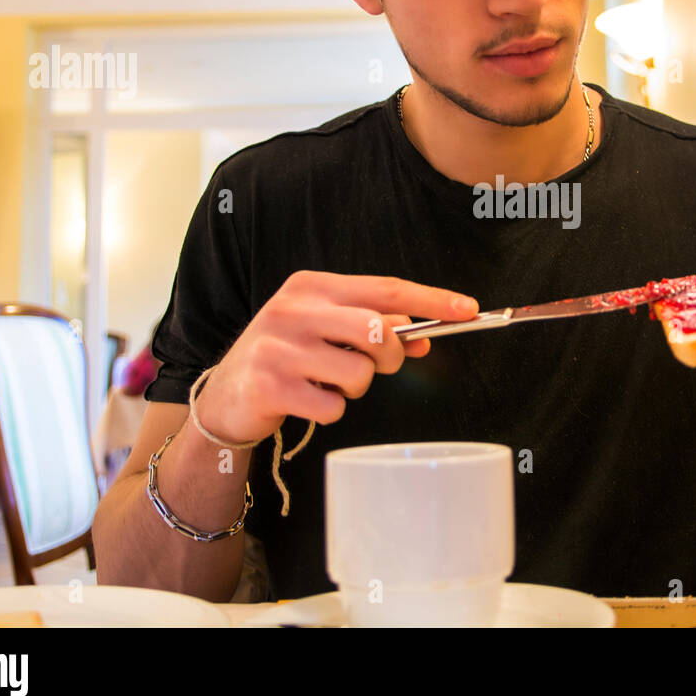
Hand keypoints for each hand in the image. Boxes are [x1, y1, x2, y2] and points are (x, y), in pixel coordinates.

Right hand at [195, 271, 478, 442]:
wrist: (224, 398)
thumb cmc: (287, 358)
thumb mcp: (326, 331)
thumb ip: (372, 328)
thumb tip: (425, 338)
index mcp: (312, 286)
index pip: (386, 289)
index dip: (433, 300)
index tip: (470, 310)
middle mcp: (293, 308)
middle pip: (378, 330)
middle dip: (392, 356)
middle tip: (378, 365)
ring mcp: (278, 346)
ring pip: (360, 373)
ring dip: (355, 388)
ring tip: (327, 382)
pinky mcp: (270, 385)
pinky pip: (334, 406)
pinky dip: (330, 410)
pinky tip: (306, 401)